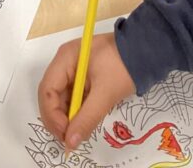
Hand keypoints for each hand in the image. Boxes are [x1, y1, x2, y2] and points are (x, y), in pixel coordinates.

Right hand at [38, 34, 134, 150]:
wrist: (145, 51)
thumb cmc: (123, 67)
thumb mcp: (105, 94)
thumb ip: (87, 118)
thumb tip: (70, 142)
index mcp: (65, 58)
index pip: (47, 89)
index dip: (52, 114)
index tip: (65, 134)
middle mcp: (65, 62)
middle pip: (51, 94)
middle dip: (57, 118)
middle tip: (68, 139)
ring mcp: (73, 69)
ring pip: (61, 97)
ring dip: (66, 117)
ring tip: (76, 134)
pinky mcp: (83, 77)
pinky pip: (73, 96)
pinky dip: (75, 111)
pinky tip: (82, 123)